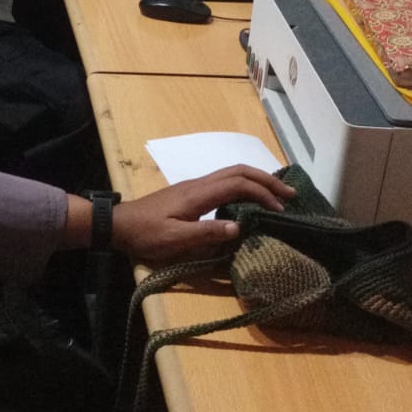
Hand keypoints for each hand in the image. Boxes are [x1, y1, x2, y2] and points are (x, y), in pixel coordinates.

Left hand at [112, 164, 293, 266]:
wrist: (120, 224)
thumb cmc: (146, 234)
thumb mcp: (175, 240)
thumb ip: (206, 234)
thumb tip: (240, 228)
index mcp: (199, 193)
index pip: (238, 184)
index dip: (262, 193)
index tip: (280, 209)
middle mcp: (200, 184)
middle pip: (239, 171)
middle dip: (267, 179)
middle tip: (291, 193)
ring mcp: (196, 186)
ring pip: (232, 173)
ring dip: (257, 180)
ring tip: (277, 194)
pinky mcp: (192, 193)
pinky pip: (225, 181)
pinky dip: (244, 185)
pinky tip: (250, 199)